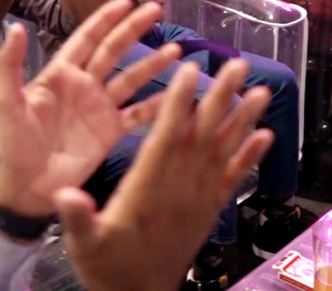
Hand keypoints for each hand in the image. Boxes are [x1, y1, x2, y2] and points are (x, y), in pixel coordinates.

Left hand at [0, 0, 179, 217]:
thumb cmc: (13, 144)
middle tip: (157, 10)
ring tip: (175, 51)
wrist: (27, 187)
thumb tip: (15, 27)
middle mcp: (84, 85)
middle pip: (113, 50)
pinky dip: (156, 105)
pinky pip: (137, 115)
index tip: (125, 1)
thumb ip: (10, 65)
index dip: (105, 19)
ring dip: (152, 64)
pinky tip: (176, 95)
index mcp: (60, 74)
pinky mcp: (110, 132)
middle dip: (133, 29)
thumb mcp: (6, 102)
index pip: (86, 39)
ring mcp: (99, 108)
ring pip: (130, 78)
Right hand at [54, 56, 273, 290]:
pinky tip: (266, 135)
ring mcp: (198, 199)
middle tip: (238, 65)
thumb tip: (66, 195)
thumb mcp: (84, 243)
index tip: (190, 70)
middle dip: (220, 98)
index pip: (166, 137)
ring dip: (243, 120)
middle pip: (202, 135)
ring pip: (223, 152)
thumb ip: (78, 218)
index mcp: (148, 188)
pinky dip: (250, 156)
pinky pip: (233, 179)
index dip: (179, 103)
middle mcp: (179, 189)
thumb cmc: (107, 266)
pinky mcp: (209, 211)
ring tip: (263, 91)